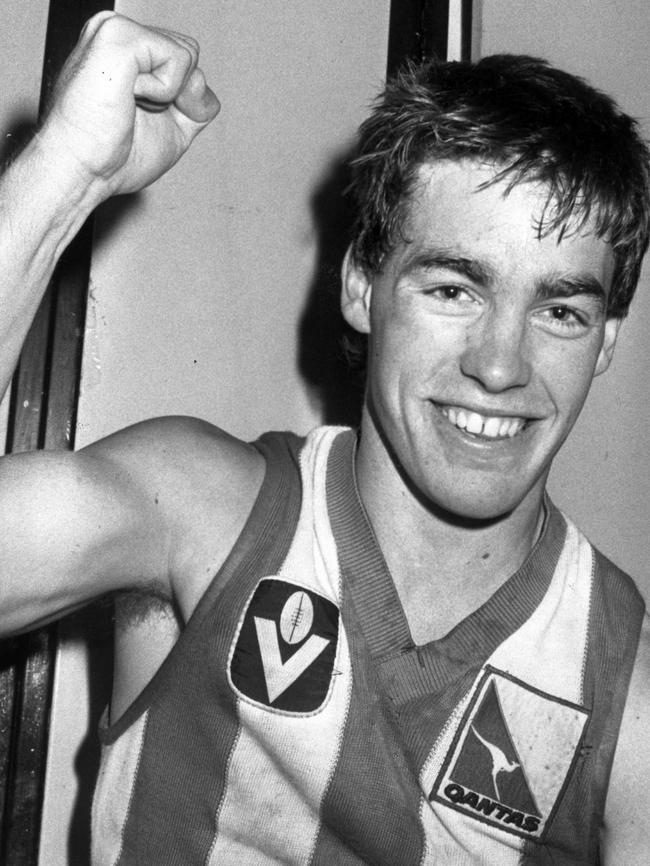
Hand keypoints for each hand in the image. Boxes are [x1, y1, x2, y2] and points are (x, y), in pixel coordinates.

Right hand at [39, 12, 219, 198]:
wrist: (82, 171)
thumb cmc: (112, 157)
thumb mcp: (173, 130)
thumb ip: (196, 105)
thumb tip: (201, 82)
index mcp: (126, 51)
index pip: (185, 61)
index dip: (181, 100)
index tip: (138, 117)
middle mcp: (119, 33)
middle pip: (192, 54)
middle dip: (179, 96)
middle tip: (134, 113)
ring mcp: (116, 29)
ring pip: (188, 54)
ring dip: (168, 95)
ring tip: (128, 105)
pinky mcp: (119, 35)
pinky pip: (179, 59)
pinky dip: (163, 92)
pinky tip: (128, 97)